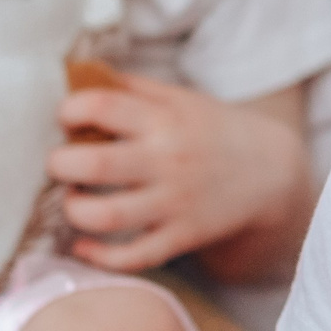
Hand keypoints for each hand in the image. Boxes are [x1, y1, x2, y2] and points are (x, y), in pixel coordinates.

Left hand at [47, 74, 309, 276]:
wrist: (272, 174)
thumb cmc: (214, 131)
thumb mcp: (181, 99)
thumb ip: (133, 88)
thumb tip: (79, 74)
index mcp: (165, 119)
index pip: (103, 106)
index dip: (70, 110)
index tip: (66, 119)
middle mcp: (167, 160)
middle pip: (94, 165)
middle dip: (59, 164)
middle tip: (58, 163)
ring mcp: (174, 203)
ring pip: (106, 216)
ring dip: (73, 211)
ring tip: (72, 200)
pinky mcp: (181, 237)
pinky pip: (132, 256)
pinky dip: (98, 256)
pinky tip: (83, 244)